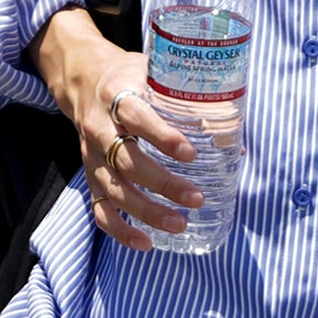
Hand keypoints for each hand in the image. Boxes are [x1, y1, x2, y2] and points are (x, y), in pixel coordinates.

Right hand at [26, 8, 206, 251]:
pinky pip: (100, 209)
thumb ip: (187, 102)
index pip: (137, 117)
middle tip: (195, 199)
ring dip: (146, 211)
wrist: (83, 80)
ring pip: (115, 190)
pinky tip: (145, 244)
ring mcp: (92, 156)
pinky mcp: (89, 176)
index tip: (190, 154)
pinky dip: (120, 230)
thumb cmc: (130, 78)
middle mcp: (100, 129)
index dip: (162, 136)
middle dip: (162, 183)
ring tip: (179, 224)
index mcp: (117, 96)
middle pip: (128, 162)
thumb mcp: (154, 74)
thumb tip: (235, 141)